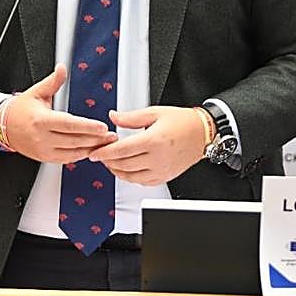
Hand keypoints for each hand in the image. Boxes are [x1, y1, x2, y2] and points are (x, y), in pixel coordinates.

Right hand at [1, 64, 116, 162]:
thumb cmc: (19, 110)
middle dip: (95, 139)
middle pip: (74, 140)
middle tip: (111, 135)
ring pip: (72, 152)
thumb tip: (62, 68)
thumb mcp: (36, 92)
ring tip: (106, 143)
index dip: (87, 127)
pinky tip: (91, 150)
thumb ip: (53, 82)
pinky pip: (67, 159)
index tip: (102, 127)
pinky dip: (80, 155)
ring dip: (91, 148)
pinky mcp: (45, 158)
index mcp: (41, 120)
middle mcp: (42, 138)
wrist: (2, 127)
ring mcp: (43, 150)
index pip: (69, 125)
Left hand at [89, 106, 208, 185]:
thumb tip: (113, 117)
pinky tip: (125, 169)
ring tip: (110, 161)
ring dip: (116, 170)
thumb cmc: (182, 122)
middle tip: (99, 155)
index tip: (94, 153)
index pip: (121, 151)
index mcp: (153, 140)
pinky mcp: (165, 177)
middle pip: (123, 165)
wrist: (202, 133)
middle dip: (107, 161)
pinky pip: (142, 182)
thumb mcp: (154, 113)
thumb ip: (130, 117)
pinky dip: (130, 177)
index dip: (103, 153)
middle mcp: (157, 158)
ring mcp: (161, 170)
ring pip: (130, 176)